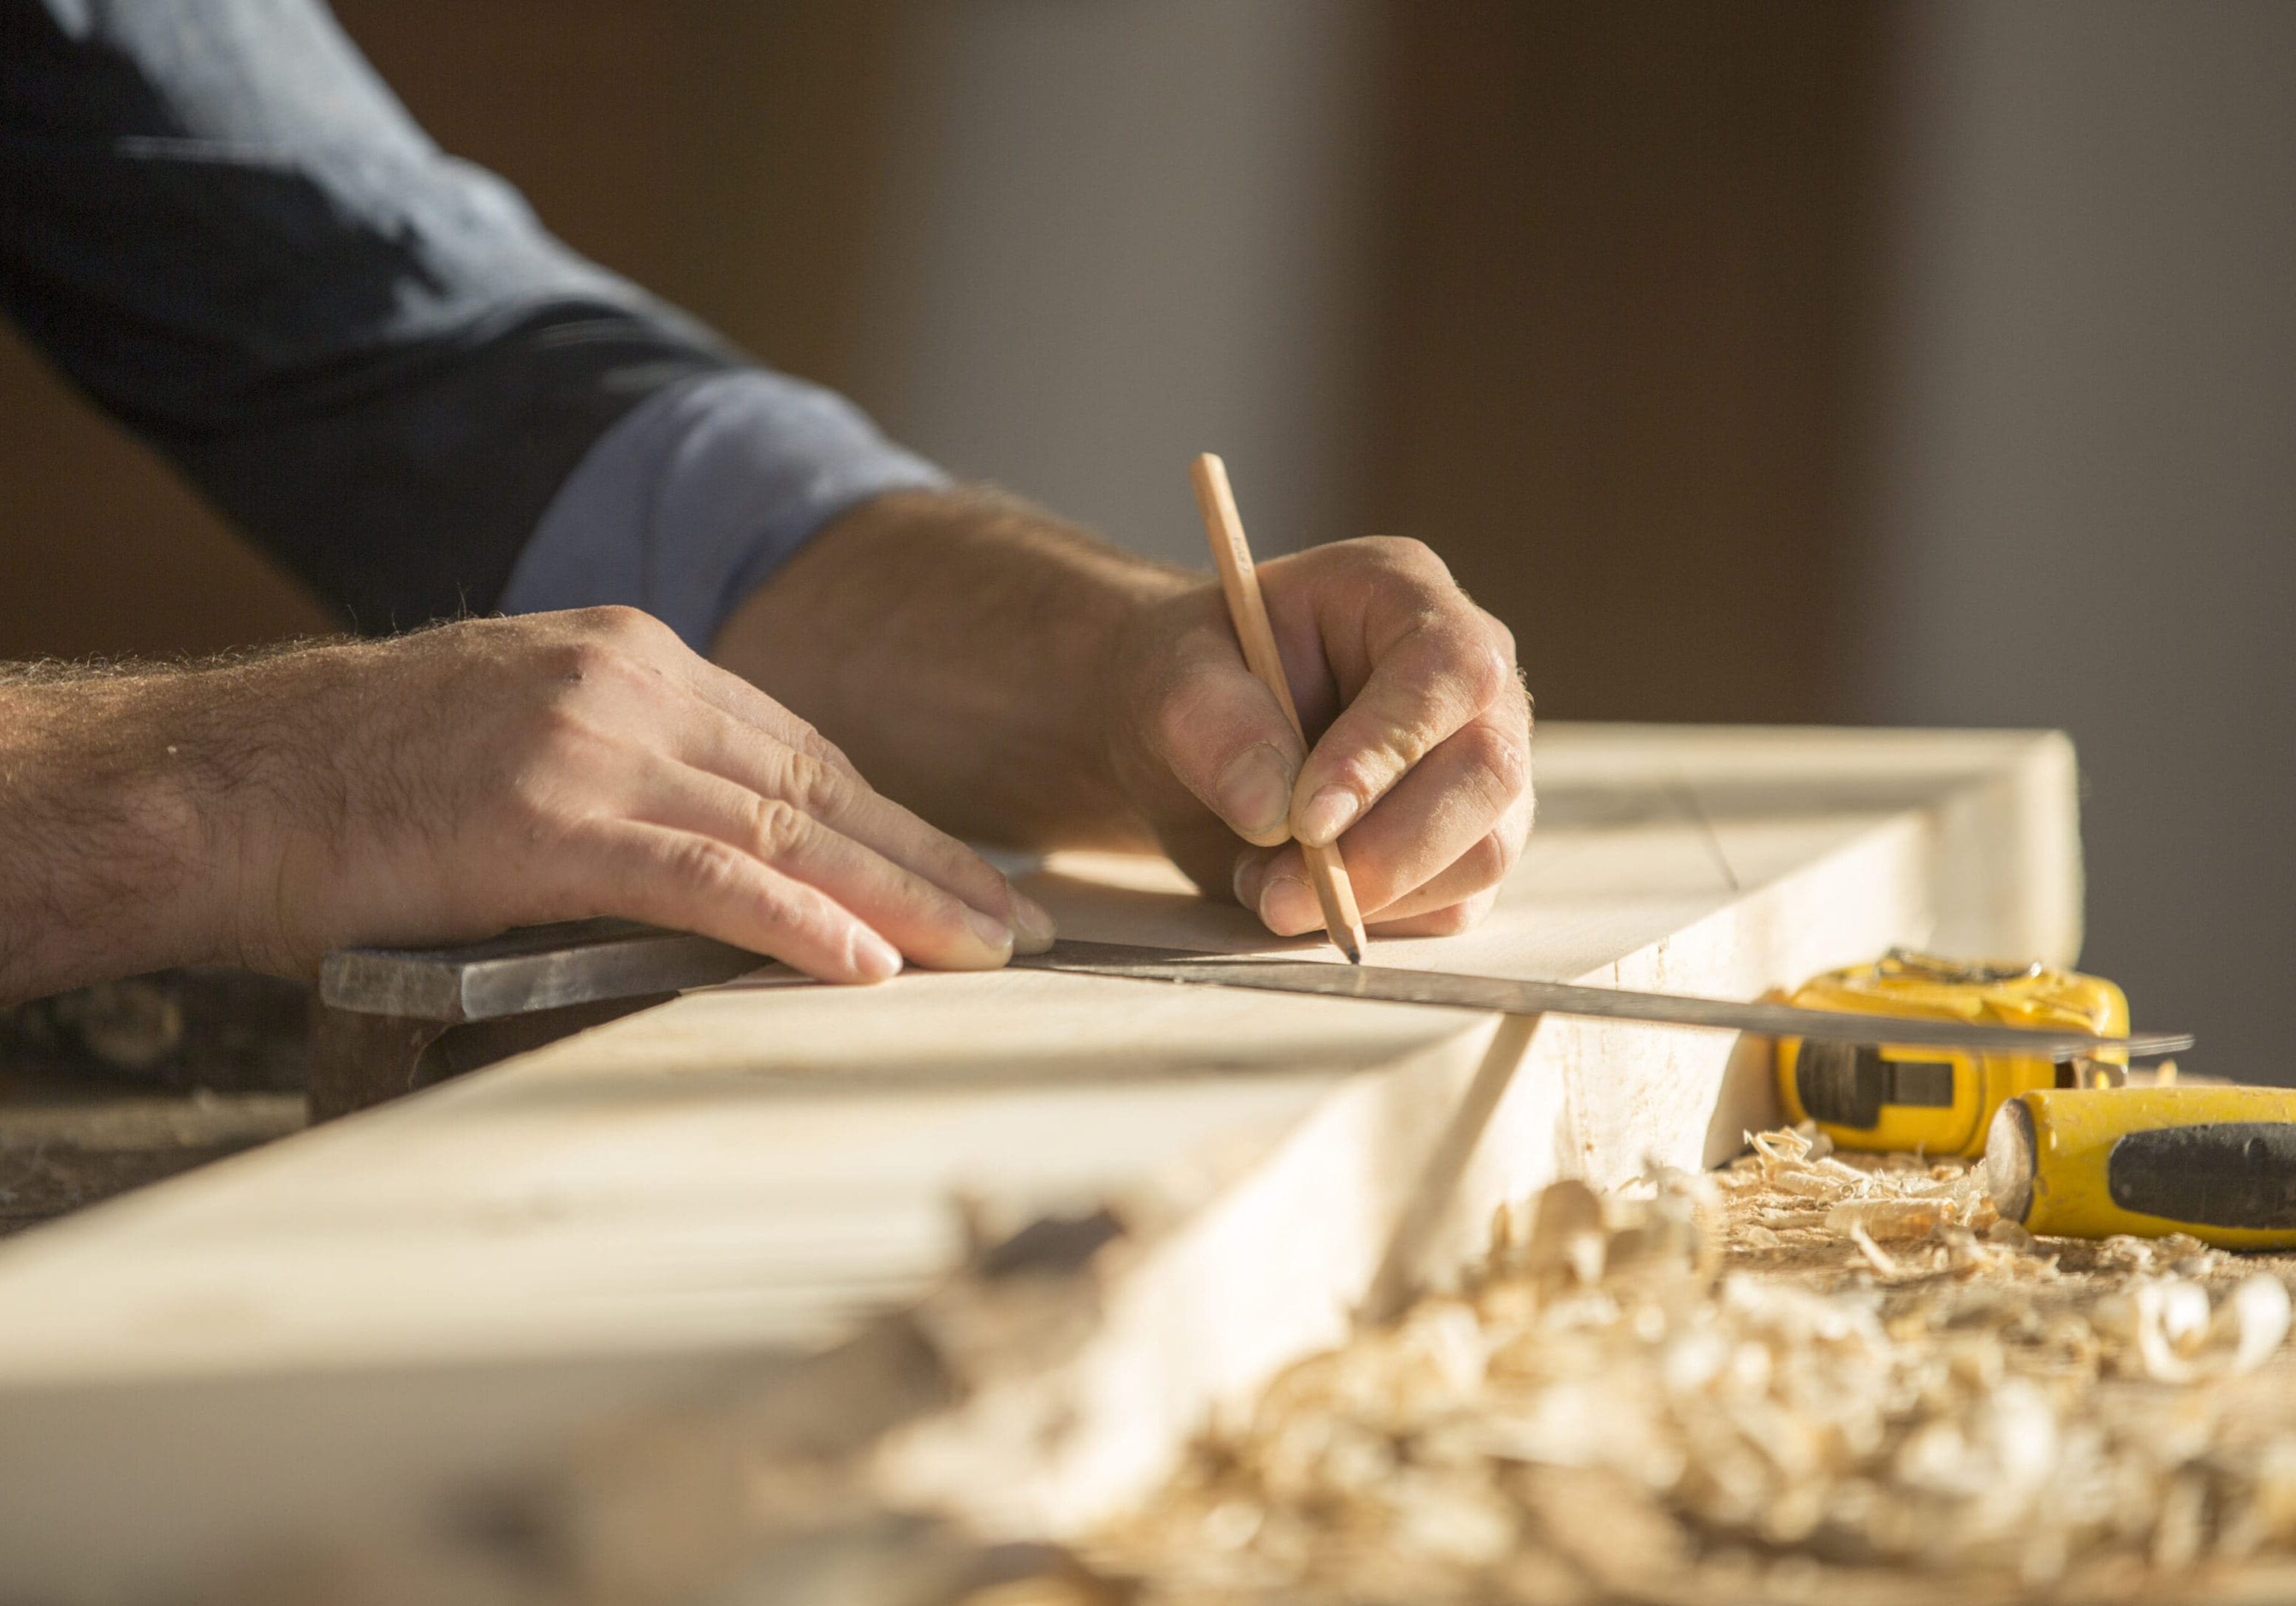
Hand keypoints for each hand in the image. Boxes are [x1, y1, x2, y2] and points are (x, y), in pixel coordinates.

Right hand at [1, 608, 1051, 998]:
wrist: (222, 778)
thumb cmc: (359, 777)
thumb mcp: (519, 735)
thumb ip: (626, 768)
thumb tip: (720, 842)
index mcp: (633, 658)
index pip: (800, 748)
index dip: (893, 819)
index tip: (964, 872)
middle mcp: (631, 683)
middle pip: (822, 784)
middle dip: (933, 859)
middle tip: (1022, 922)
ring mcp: (592, 745)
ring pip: (788, 827)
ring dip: (902, 897)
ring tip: (986, 953)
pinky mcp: (547, 820)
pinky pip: (705, 876)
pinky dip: (797, 922)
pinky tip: (869, 964)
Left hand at [1103, 538, 1531, 937]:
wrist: (1187, 739)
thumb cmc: (1188, 680)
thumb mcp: (1167, 674)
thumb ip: (1210, 721)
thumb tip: (1272, 810)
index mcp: (1403, 597)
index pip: (1449, 668)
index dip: (1388, 749)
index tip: (1307, 820)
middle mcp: (1466, 681)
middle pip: (1489, 771)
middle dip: (1389, 850)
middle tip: (1281, 894)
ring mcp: (1478, 766)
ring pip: (1484, 850)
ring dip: (1373, 895)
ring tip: (1264, 887)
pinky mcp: (1464, 843)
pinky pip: (1454, 903)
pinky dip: (1374, 919)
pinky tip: (1296, 893)